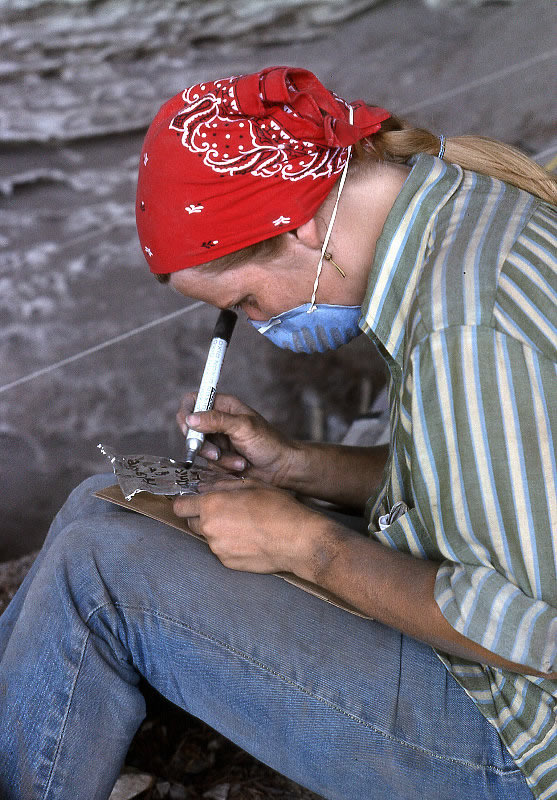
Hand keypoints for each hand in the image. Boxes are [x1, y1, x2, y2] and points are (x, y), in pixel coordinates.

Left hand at [173, 479, 322, 573]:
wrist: (297, 540)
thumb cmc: (278, 508)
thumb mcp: (251, 485)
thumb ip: (222, 485)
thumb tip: (205, 487)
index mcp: (212, 506)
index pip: (180, 506)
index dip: (186, 502)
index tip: (194, 501)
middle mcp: (209, 529)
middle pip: (192, 522)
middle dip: (202, 516)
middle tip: (225, 511)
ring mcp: (218, 549)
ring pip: (209, 537)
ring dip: (219, 531)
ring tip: (243, 525)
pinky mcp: (228, 563)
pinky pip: (222, 550)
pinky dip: (230, 544)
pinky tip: (249, 538)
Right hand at [177, 393, 304, 487]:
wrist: (282, 468)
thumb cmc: (269, 442)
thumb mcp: (243, 427)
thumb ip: (216, 420)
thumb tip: (190, 418)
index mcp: (224, 405)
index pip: (194, 401)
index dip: (187, 413)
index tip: (189, 429)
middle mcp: (217, 421)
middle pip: (191, 429)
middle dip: (203, 444)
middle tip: (216, 453)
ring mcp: (218, 440)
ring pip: (199, 449)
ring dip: (219, 458)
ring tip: (239, 461)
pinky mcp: (220, 457)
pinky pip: (209, 463)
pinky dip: (224, 466)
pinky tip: (240, 465)